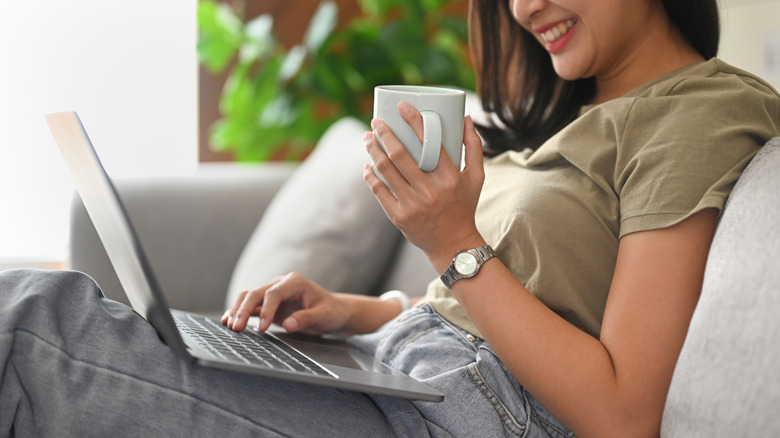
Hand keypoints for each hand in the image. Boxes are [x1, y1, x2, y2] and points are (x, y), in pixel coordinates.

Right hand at [221, 272, 350, 334]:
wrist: (333, 311)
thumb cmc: (330, 311)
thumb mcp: (324, 316)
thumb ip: (306, 318)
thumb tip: (288, 324)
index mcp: (294, 282)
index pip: (274, 293)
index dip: (266, 310)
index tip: (263, 328)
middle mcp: (281, 284)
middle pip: (256, 293)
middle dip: (244, 310)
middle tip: (236, 328)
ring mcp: (272, 293)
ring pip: (249, 297)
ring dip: (238, 310)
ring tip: (229, 326)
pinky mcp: (268, 304)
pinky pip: (250, 306)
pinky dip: (239, 313)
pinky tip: (229, 322)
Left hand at [363, 102, 486, 271]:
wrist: (453, 245)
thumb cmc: (464, 206)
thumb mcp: (476, 177)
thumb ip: (473, 146)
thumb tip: (465, 117)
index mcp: (450, 177)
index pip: (429, 142)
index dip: (413, 120)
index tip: (401, 106)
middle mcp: (430, 191)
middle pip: (400, 155)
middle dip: (384, 134)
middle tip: (375, 122)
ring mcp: (412, 205)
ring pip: (385, 170)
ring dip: (373, 151)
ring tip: (367, 138)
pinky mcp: (399, 217)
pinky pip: (379, 190)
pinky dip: (370, 175)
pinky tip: (367, 164)